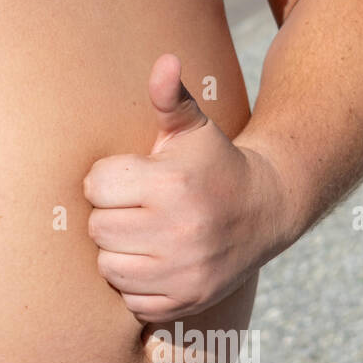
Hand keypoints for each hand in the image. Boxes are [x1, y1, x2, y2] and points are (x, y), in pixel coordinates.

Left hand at [83, 54, 286, 322]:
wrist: (267, 210)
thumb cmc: (214, 164)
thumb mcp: (193, 128)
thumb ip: (170, 96)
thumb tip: (164, 61)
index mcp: (172, 185)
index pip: (96, 187)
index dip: (107, 180)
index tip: (130, 178)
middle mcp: (179, 231)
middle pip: (98, 228)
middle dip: (111, 215)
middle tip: (136, 208)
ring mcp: (184, 271)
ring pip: (108, 266)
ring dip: (118, 252)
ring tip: (143, 234)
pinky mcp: (187, 301)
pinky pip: (130, 299)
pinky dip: (135, 285)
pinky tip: (156, 261)